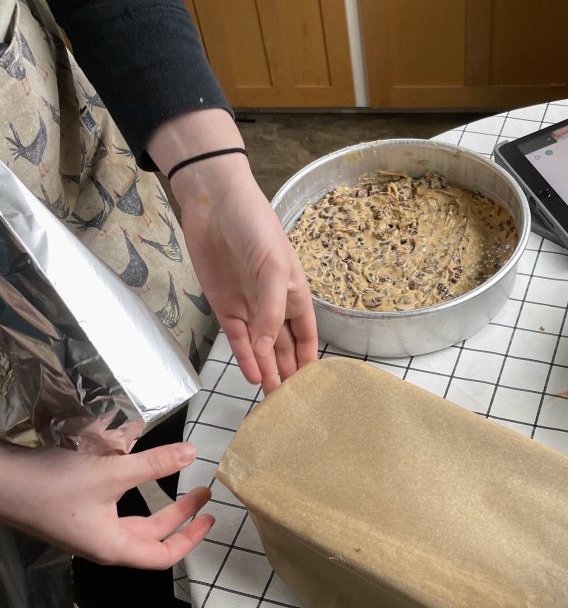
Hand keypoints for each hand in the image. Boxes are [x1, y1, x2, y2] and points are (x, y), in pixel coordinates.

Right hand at [0, 443, 212, 568]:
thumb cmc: (53, 484)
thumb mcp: (110, 472)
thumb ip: (153, 464)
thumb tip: (192, 454)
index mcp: (115, 547)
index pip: (164, 556)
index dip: (191, 538)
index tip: (209, 518)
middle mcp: (102, 545)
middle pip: (152, 539)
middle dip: (180, 516)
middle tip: (202, 492)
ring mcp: (87, 532)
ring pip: (133, 525)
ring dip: (158, 509)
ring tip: (179, 485)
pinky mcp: (74, 517)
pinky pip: (115, 514)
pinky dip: (135, 500)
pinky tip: (137, 480)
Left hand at [172, 155, 317, 391]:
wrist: (214, 203)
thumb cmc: (256, 227)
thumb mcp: (275, 268)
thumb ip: (271, 312)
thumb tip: (265, 350)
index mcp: (295, 294)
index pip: (306, 335)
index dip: (310, 359)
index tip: (313, 387)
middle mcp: (274, 306)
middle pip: (284, 348)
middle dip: (288, 373)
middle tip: (291, 403)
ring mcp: (249, 308)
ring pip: (261, 349)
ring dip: (267, 371)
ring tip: (272, 399)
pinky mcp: (225, 307)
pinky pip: (237, 340)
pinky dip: (245, 358)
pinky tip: (253, 376)